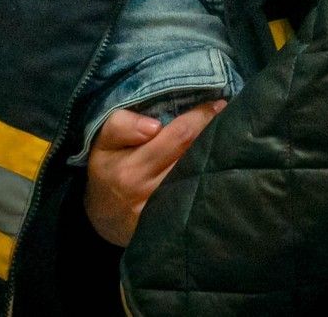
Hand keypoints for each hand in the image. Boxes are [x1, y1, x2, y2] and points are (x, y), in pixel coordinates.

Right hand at [84, 103, 223, 246]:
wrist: (101, 215)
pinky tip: (213, 167)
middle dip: (213, 133)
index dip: (201, 117)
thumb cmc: (107, 167)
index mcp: (131, 167)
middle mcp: (148, 192)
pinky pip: (195, 197)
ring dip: (213, 157)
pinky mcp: (171, 224)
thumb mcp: (103, 141)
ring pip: (198, 176)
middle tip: (226, 116)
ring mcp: (161, 211)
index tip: (218, 104)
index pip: (179, 136)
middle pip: (195, 156)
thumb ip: (122, 125)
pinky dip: (206, 180)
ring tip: (224, 139)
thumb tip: (154, 126)